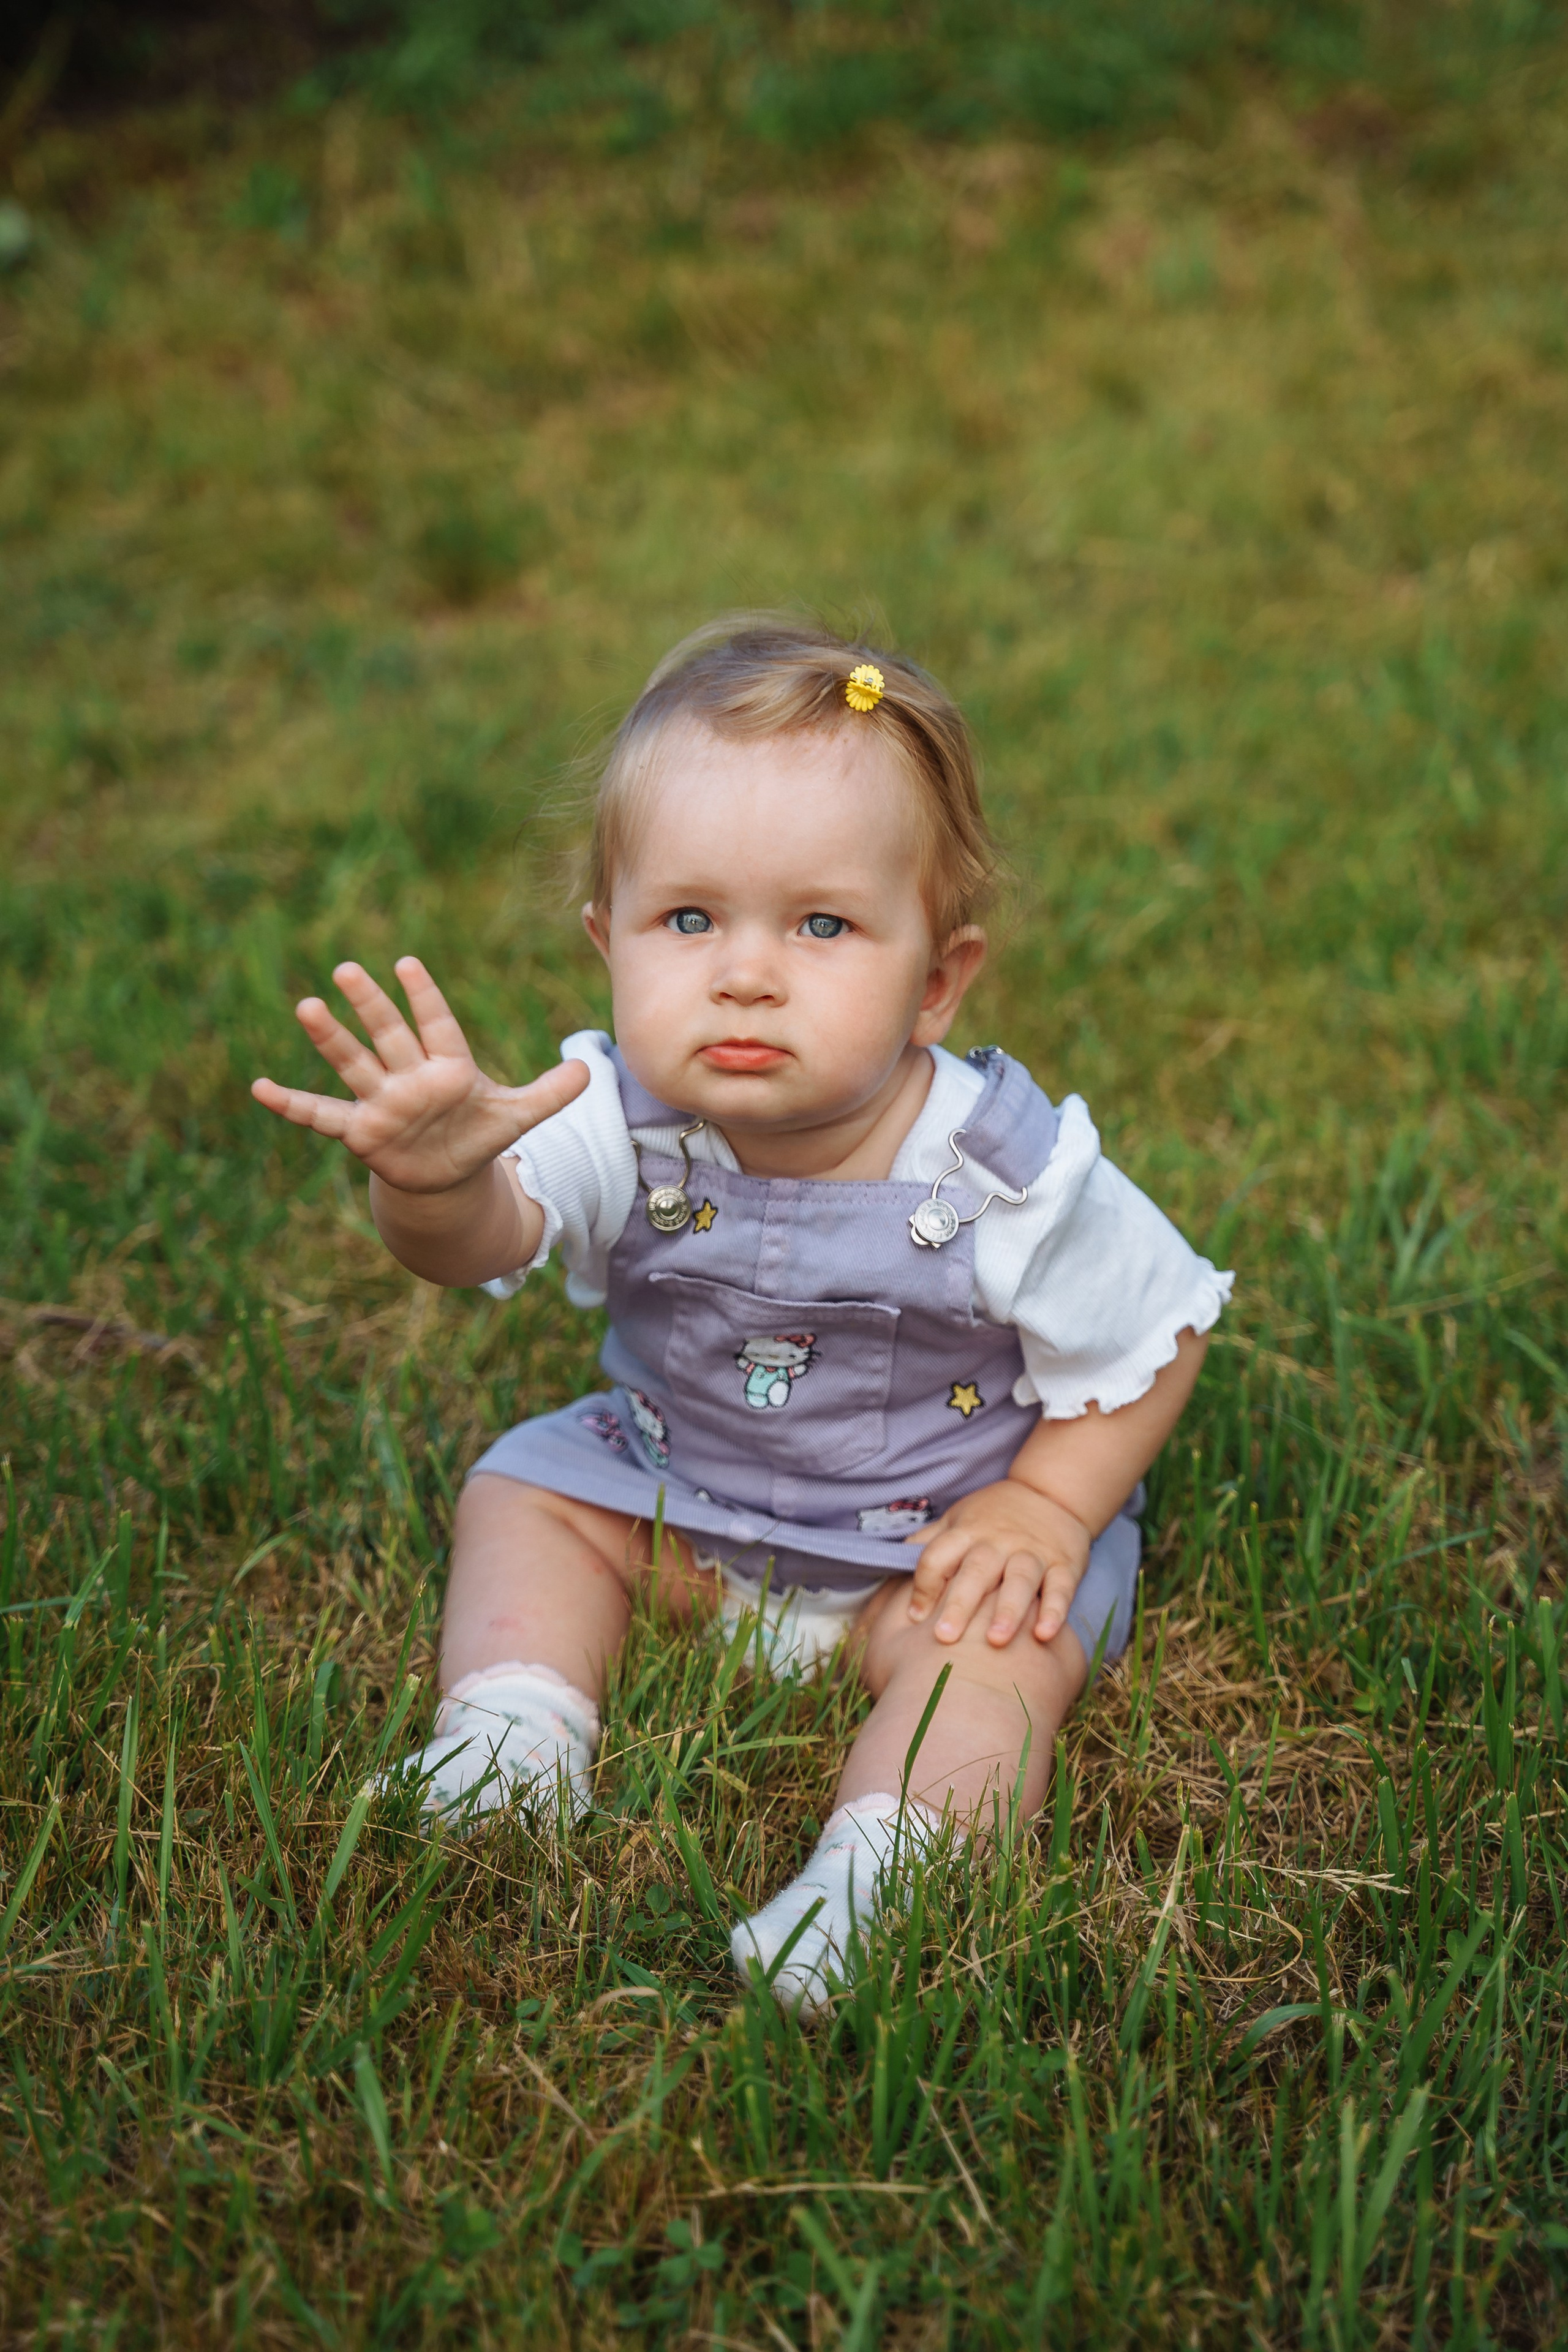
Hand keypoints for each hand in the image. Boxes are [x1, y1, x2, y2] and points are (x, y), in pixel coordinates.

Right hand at [251, 957, 587, 1194]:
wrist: (447, 1175)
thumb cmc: (478, 1135)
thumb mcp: (518, 1117)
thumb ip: (550, 1093)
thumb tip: (588, 1068)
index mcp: (447, 1065)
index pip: (436, 1024)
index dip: (423, 998)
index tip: (408, 964)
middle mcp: (408, 1076)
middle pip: (388, 1034)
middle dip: (371, 1005)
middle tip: (349, 969)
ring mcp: (381, 1102)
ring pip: (352, 1064)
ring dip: (330, 1039)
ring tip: (306, 1007)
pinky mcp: (361, 1132)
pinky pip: (321, 1115)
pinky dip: (291, 1104)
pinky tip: (259, 1088)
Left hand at [906, 1480, 1091, 1647]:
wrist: (1051, 1493)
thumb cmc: (994, 1515)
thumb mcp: (958, 1518)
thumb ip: (929, 1542)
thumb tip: (892, 1562)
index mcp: (967, 1532)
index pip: (938, 1555)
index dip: (923, 1584)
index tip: (914, 1617)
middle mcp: (998, 1542)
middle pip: (976, 1571)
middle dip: (960, 1604)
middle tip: (944, 1637)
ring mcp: (1032, 1553)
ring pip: (1019, 1580)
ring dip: (1008, 1611)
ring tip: (996, 1641)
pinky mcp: (1064, 1565)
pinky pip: (1060, 1589)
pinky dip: (1054, 1611)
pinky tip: (1044, 1635)